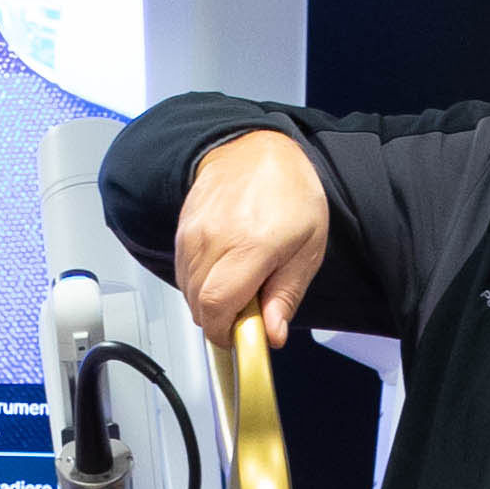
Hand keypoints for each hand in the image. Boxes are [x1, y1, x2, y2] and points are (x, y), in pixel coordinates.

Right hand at [171, 130, 327, 346]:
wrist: (254, 149)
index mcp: (250, 245)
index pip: (218, 308)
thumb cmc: (289, 192)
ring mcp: (192, 235)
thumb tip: (272, 334)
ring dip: (210, 302)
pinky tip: (223, 269)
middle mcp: (214, 239)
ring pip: (188, 293)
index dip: (225, 334)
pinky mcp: (181, 232)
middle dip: (221, 320)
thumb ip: (287, 295)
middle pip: (199, 306)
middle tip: (248, 311)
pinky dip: (200, 283)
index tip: (242, 339)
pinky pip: (183, 274)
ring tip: (239, 284)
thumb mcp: (308, 248)